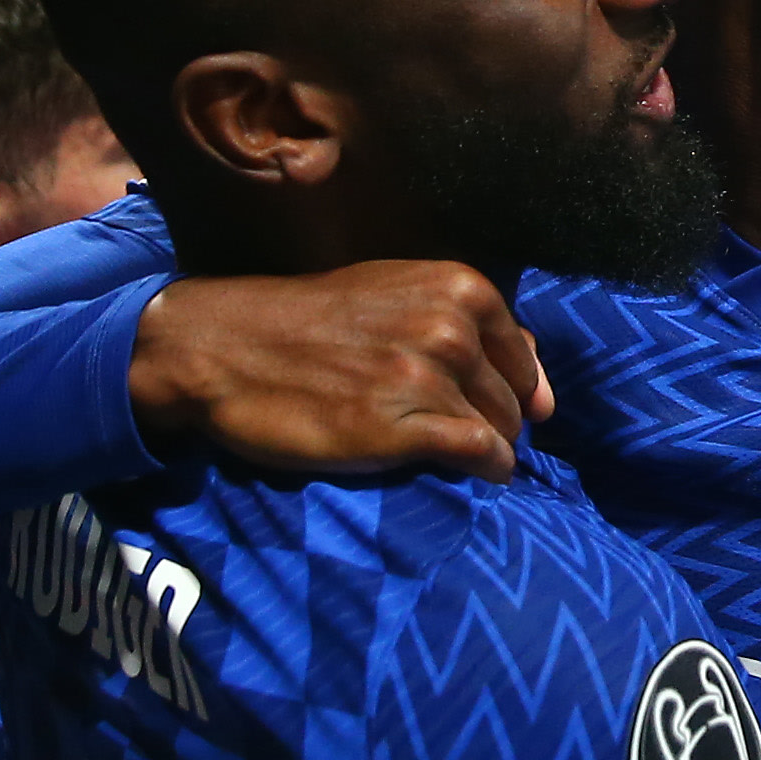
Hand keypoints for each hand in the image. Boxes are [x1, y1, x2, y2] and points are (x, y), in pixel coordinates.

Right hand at [130, 262, 549, 481]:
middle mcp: (449, 327)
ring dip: (489, 449)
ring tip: (456, 454)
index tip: (493, 407)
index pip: (521, 354)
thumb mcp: (392, 295)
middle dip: (497, 422)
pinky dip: (486, 468)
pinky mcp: (400, 428)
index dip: (514, 387)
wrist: (224, 348)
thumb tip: (536, 372)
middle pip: (513, 397)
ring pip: (501, 428)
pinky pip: (479, 454)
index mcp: (456, 286)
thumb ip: (464, 322)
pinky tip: (475, 473)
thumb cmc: (309, 323)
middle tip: (460, 434)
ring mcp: (426, 378)